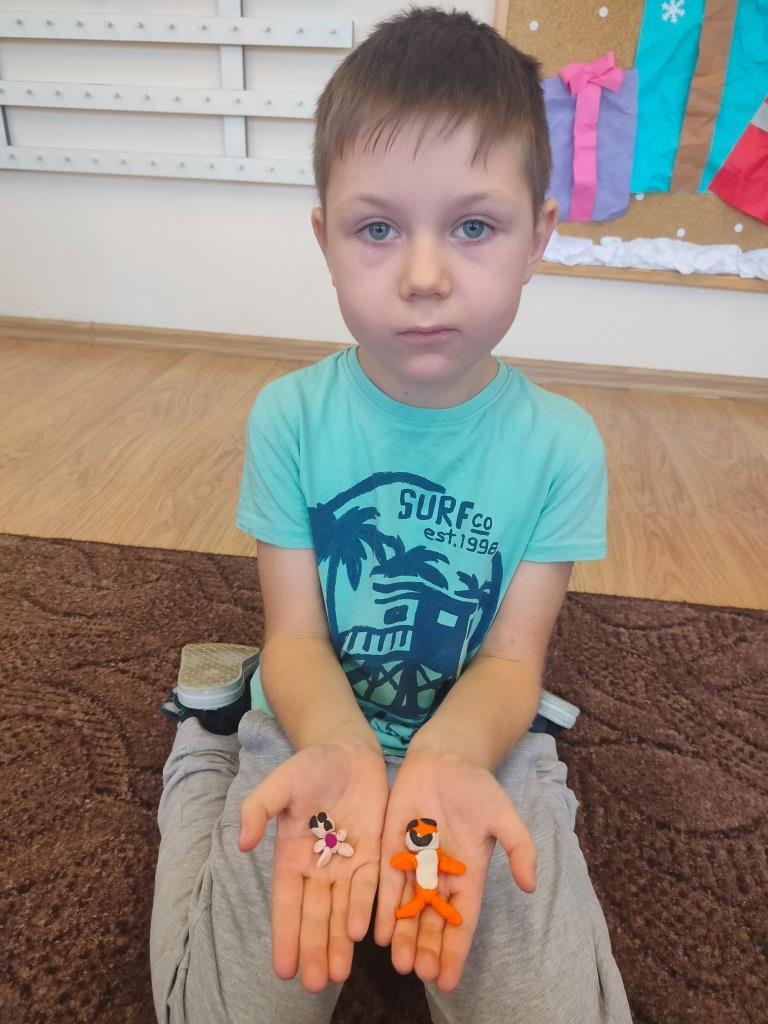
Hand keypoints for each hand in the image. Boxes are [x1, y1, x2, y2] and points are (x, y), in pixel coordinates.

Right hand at [239, 740, 387, 991]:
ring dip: (339, 942)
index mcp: (291, 856)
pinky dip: (363, 910)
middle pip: (315, 916)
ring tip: (338, 975)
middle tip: (315, 985)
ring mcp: (346, 863)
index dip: (285, 935)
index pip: (286, 903)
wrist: (348, 750)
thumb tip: (242, 843)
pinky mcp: (373, 853)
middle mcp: (318, 868)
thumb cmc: (310, 766)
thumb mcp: (280, 784)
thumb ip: (257, 808)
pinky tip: (363, 935)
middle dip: (314, 949)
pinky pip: (368, 886)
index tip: (284, 969)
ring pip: (341, 910)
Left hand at [374, 749, 536, 991]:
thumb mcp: (503, 815)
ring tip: (399, 963)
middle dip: (426, 947)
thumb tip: (530, 886)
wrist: (445, 757)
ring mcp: (414, 863)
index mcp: (468, 874)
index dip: (456, 949)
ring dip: (403, 936)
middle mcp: (440, 876)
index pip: (462, 920)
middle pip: (432, 920)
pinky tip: (377, 931)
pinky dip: (383, 907)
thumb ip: (519, 848)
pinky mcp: (391, 847)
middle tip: (419, 973)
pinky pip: (386, 882)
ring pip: (408, 908)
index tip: (448, 979)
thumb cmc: (476, 787)